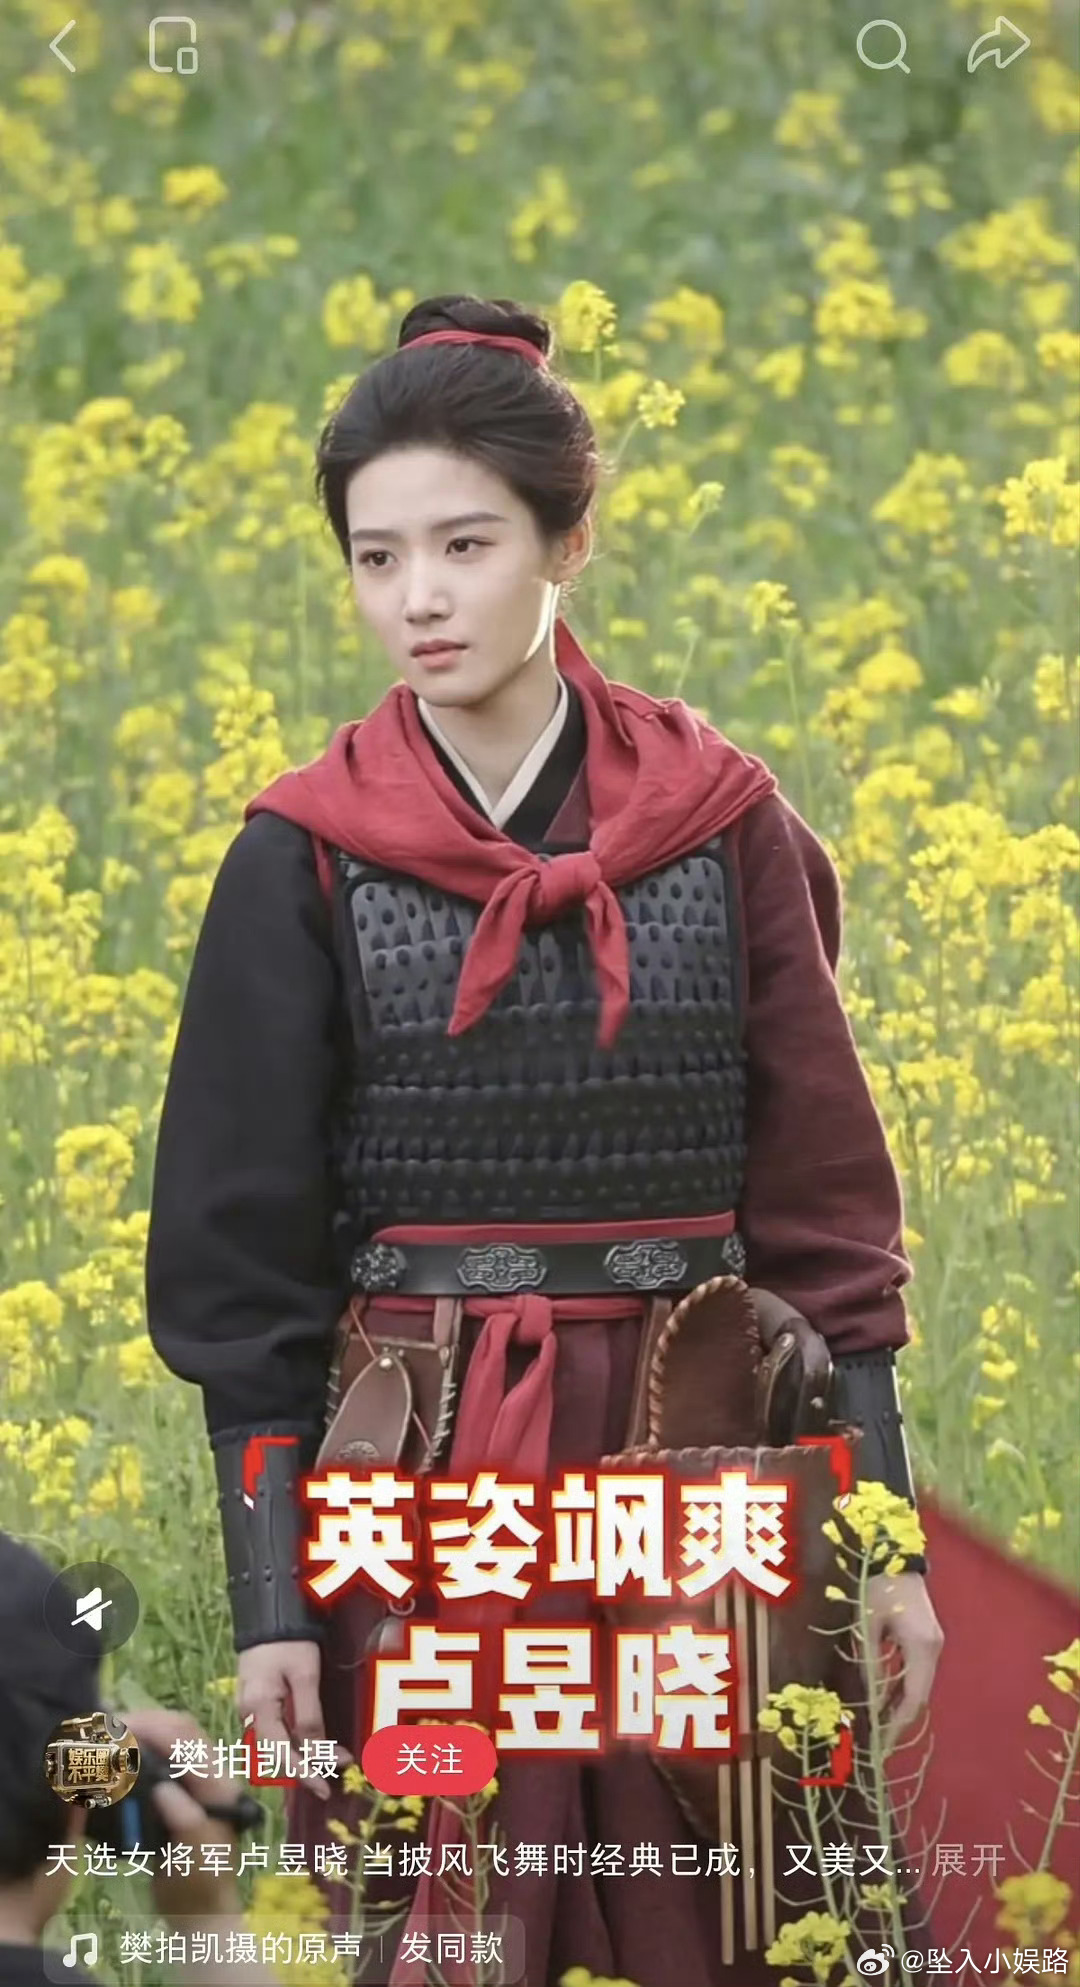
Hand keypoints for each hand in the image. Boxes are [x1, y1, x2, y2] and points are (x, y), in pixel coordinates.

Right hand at [121, 1708, 242, 1922]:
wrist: (201, 1915)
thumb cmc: (201, 1887)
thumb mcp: (196, 1857)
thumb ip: (186, 1821)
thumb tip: (163, 1789)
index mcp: (217, 1784)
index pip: (187, 1738)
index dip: (154, 1726)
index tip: (118, 1728)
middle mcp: (208, 1776)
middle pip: (178, 1731)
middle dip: (144, 1723)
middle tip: (106, 1729)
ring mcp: (193, 1785)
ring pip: (167, 1743)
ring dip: (139, 1735)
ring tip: (107, 1738)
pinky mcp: (177, 1798)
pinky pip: (158, 1763)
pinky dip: (137, 1755)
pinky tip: (116, 1760)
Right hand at [236, 1640, 343, 1802]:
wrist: (269, 1615)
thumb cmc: (289, 1642)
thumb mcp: (305, 1676)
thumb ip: (309, 1716)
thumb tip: (319, 1754)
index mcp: (258, 1709)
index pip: (281, 1755)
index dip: (304, 1774)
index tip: (325, 1789)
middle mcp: (249, 1715)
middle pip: (275, 1755)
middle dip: (303, 1770)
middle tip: (330, 1781)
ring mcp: (250, 1709)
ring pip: (274, 1746)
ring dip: (299, 1759)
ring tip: (323, 1768)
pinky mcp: (256, 1703)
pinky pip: (273, 1732)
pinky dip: (291, 1744)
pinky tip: (308, 1748)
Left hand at [865, 1571, 943, 1751]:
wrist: (895, 1554)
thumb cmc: (878, 1586)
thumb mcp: (868, 1625)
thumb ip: (871, 1661)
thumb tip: (870, 1697)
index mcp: (922, 1647)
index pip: (913, 1697)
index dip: (897, 1722)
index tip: (882, 1741)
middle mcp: (933, 1649)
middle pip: (919, 1694)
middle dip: (899, 1717)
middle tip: (878, 1738)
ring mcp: (933, 1643)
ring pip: (918, 1684)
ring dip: (899, 1702)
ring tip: (878, 1722)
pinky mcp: (927, 1637)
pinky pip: (916, 1670)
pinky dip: (901, 1685)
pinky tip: (884, 1696)